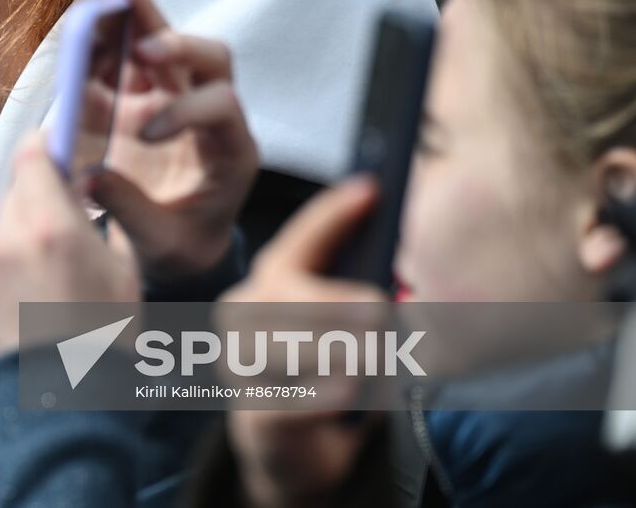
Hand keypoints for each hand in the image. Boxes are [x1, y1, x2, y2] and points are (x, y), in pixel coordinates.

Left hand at [0, 133, 140, 370]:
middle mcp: (8, 243)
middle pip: (14, 194)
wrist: (66, 409)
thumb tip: (84, 193)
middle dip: (36, 200)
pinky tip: (27, 305)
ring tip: (47, 280)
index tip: (53, 150)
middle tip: (60, 224)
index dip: (43, 147)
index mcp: (53, 228)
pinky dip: (3, 275)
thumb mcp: (124, 272)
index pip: (31, 156)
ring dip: (19, 240)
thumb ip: (98, 222)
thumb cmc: (108, 342)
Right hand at [89, 0, 258, 281]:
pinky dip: (110, 40)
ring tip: (106, 2)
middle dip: (176, 45)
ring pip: (168, 43)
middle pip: (209, 58)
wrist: (180, 241)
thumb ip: (131, 210)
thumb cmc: (182, 245)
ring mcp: (180, 98)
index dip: (184, 111)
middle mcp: (212, 114)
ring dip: (139, 20)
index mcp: (232, 150)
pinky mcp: (148, 96)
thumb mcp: (162, 242)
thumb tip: (90, 178)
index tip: (145, 136)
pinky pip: (133, 56)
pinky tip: (87, 30)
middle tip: (141, 48)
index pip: (222, 106)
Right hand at [220, 178, 386, 507]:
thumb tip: (395, 287)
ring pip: (280, 347)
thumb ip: (359, 300)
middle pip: (284, 294)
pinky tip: (347, 393)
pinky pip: (287, 401)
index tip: (371, 189)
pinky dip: (321, 398)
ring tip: (370, 353)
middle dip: (332, 300)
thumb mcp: (341, 326)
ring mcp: (240, 364)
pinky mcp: (253, 415)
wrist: (288, 447)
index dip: (334, 214)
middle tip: (379, 309)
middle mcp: (244, 314)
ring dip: (330, 349)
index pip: (300, 238)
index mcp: (269, 280)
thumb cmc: (324, 370)